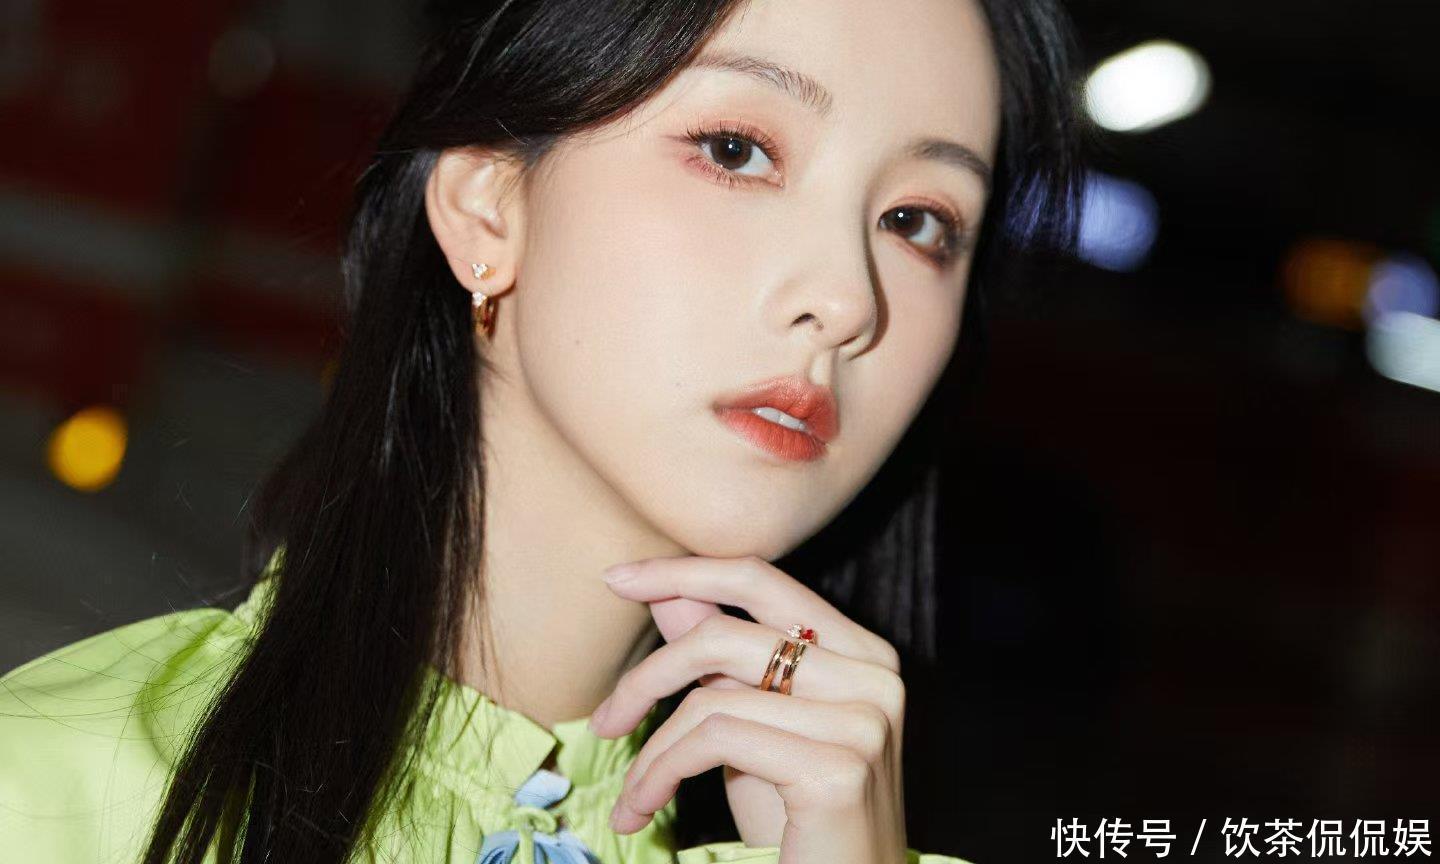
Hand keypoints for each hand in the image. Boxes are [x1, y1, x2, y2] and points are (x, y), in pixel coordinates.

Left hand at [589, 555, 908, 863]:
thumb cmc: (797, 822)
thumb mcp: (750, 727)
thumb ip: (720, 658)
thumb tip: (667, 590)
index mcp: (861, 653)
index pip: (761, 579)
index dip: (683, 571)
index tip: (617, 578)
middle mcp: (874, 675)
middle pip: (726, 634)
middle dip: (648, 676)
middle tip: (605, 722)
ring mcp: (863, 719)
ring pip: (711, 698)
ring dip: (652, 752)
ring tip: (632, 795)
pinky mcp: (839, 766)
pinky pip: (716, 740)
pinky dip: (662, 773)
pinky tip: (643, 806)